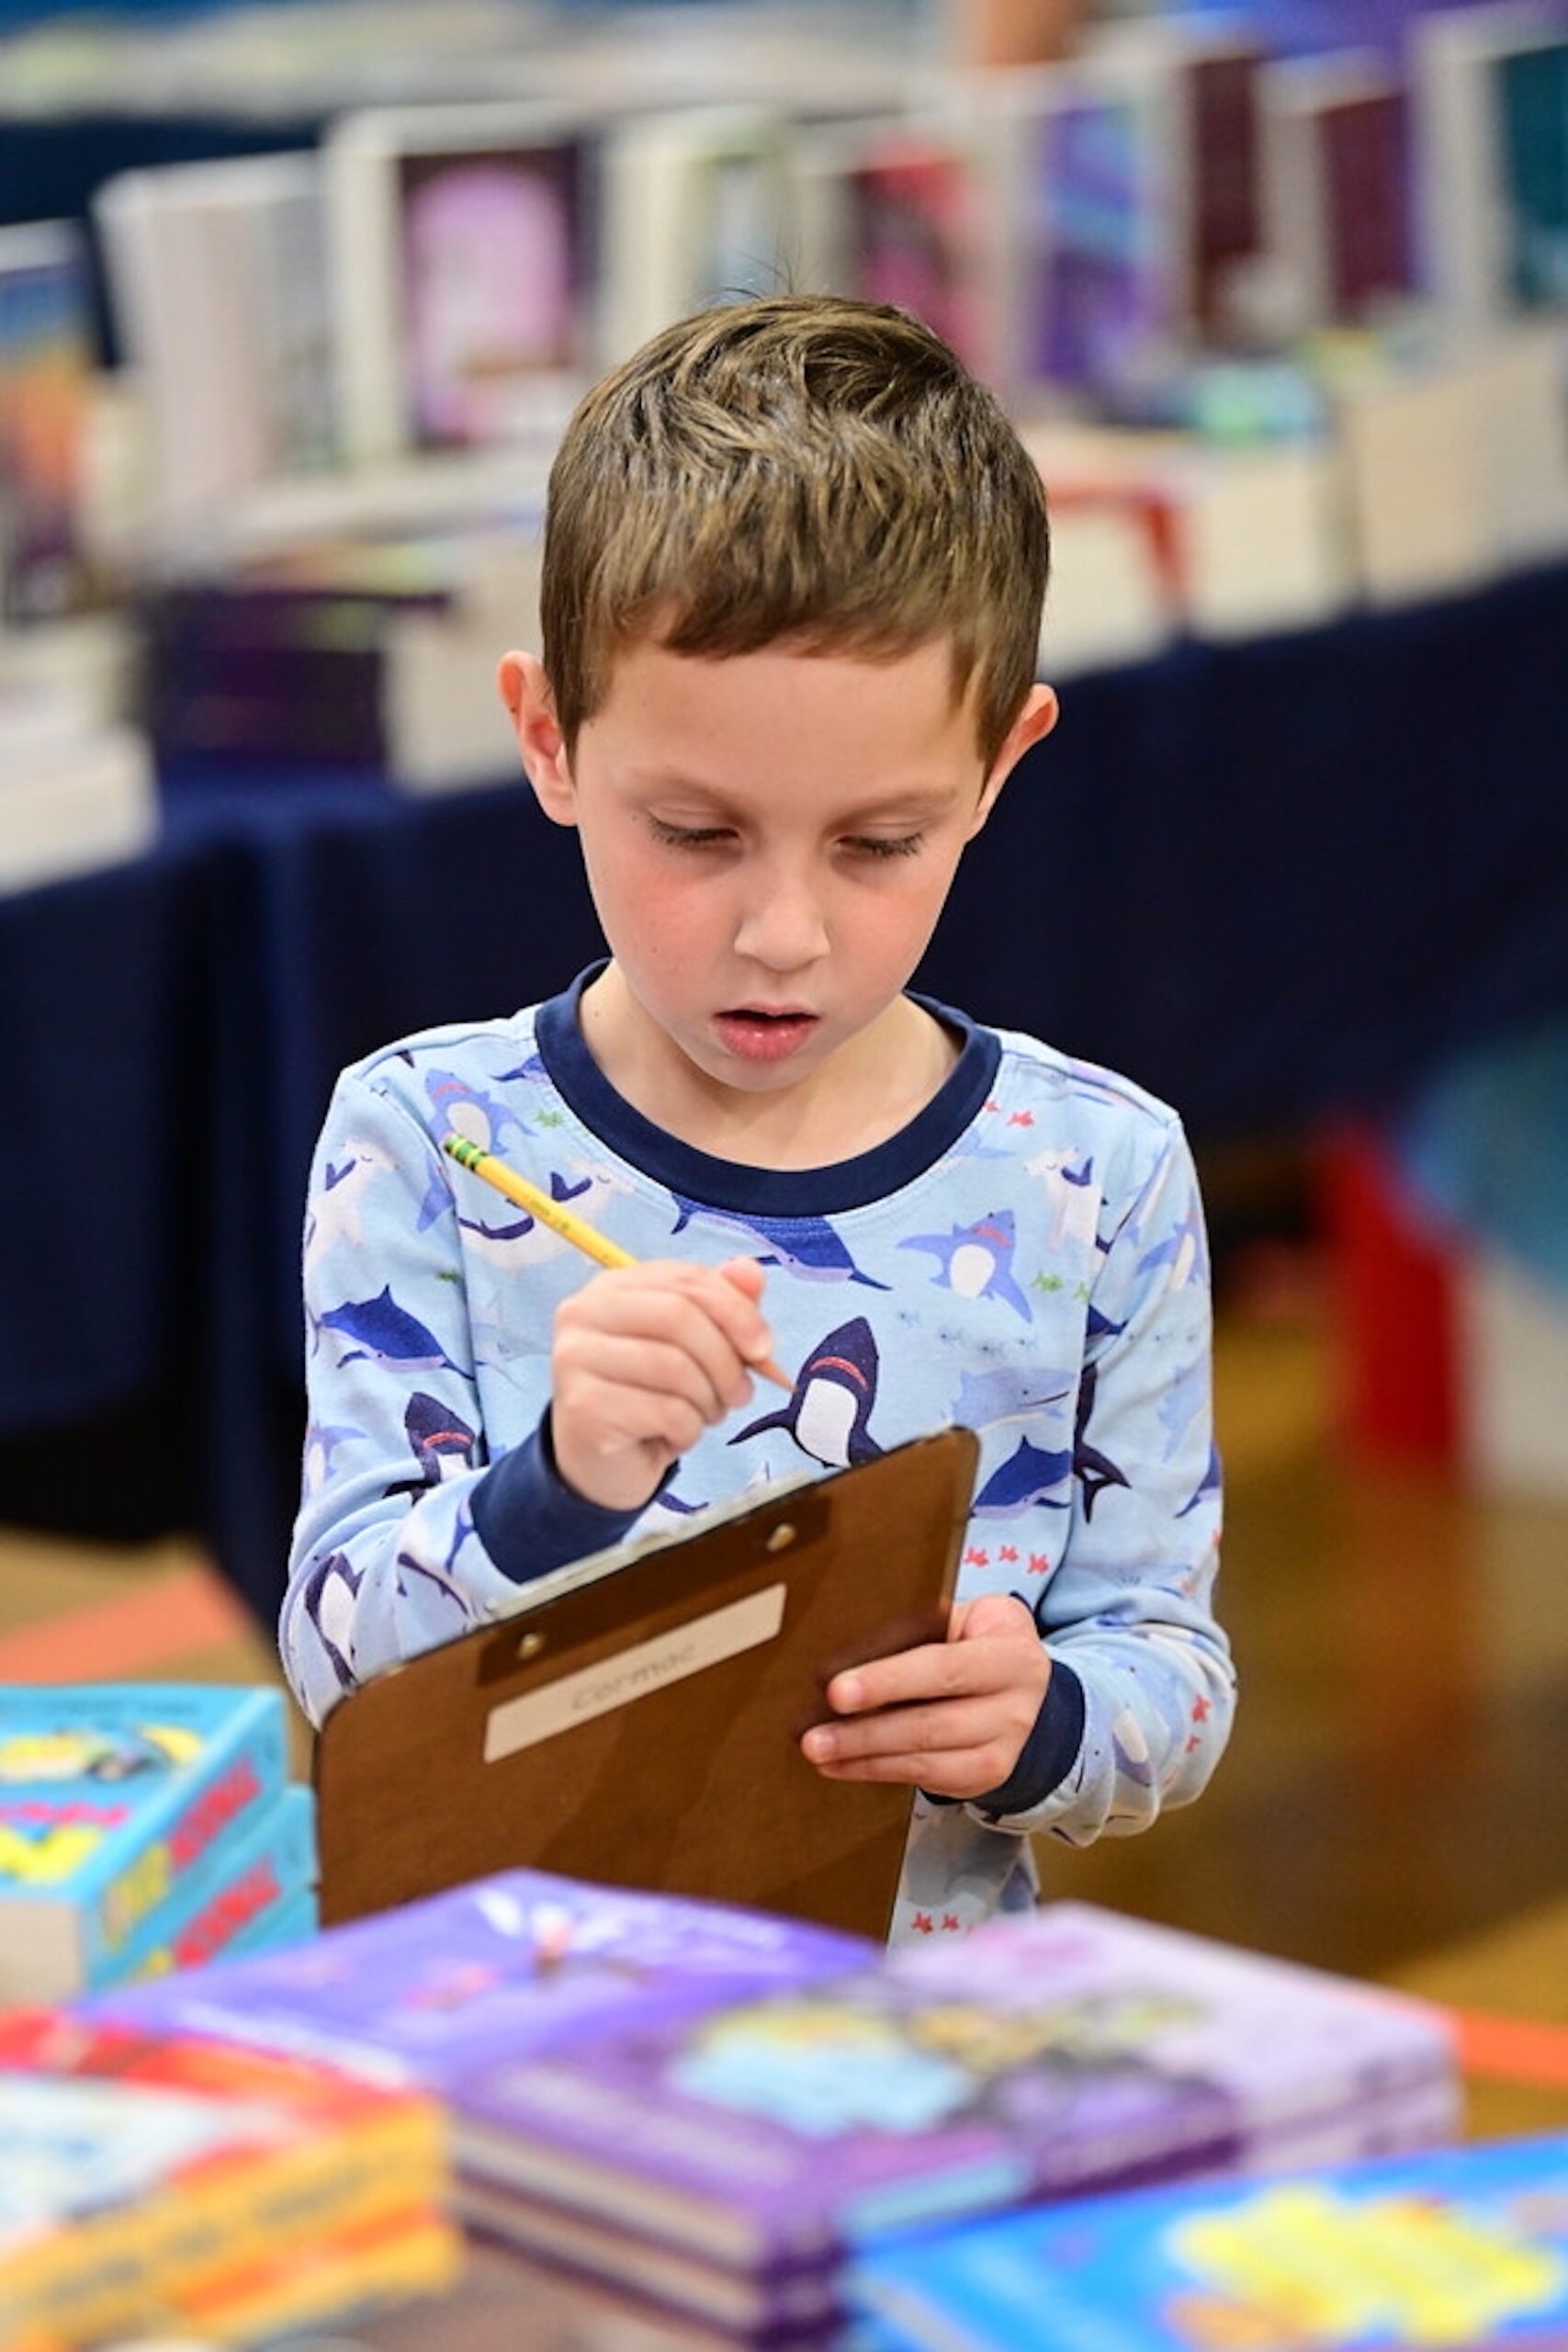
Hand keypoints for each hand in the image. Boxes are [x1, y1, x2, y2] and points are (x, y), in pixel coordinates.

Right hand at [550, 1256, 774, 1511]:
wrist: (605, 1464)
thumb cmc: (652, 1397)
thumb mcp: (696, 1347)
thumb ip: (724, 1306)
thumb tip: (751, 1271)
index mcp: (613, 1286)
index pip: (687, 1280)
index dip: (738, 1312)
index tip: (765, 1349)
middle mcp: (584, 1313)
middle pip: (679, 1317)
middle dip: (726, 1360)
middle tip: (740, 1394)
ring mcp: (576, 1358)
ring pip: (674, 1367)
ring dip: (709, 1400)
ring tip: (705, 1415)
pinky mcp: (583, 1407)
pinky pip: (666, 1412)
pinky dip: (689, 1430)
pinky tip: (676, 1437)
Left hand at [799, 1593, 1048, 1800]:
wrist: (1020, 1680)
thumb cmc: (974, 1638)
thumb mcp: (960, 1619)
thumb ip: (915, 1629)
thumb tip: (843, 1655)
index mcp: (1011, 1654)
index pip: (943, 1668)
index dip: (887, 1681)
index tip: (836, 1690)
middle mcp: (1016, 1707)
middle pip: (931, 1723)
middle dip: (865, 1731)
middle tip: (812, 1734)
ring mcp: (1004, 1749)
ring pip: (924, 1758)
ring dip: (862, 1756)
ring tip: (816, 1750)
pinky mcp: (985, 1777)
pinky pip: (925, 1779)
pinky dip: (875, 1771)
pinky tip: (841, 1764)